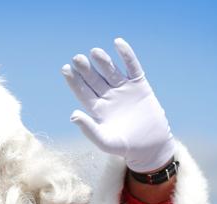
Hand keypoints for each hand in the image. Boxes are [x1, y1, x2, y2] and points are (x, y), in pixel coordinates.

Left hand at [62, 38, 174, 172]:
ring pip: (111, 71)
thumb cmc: (124, 146)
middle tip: (77, 58)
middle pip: (94, 79)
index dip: (74, 81)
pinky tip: (118, 43)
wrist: (150, 146)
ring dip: (103, 61)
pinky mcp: (139, 85)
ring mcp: (123, 90)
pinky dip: (126, 55)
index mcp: (96, 109)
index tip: (65, 69)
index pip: (82, 91)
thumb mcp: (104, 140)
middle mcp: (107, 96)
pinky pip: (132, 67)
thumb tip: (72, 115)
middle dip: (86, 69)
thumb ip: (88, 128)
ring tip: (95, 52)